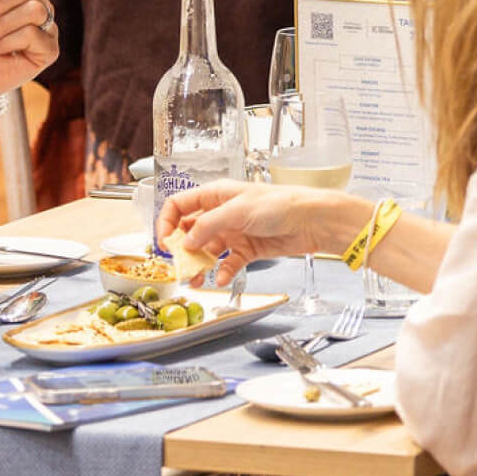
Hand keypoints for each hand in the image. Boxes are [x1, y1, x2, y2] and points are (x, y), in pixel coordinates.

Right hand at [156, 180, 349, 283]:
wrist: (312, 221)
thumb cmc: (280, 204)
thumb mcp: (237, 211)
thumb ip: (207, 226)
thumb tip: (185, 242)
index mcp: (215, 195)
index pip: (179, 205)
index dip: (167, 223)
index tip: (164, 243)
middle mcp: (221, 213)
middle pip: (190, 231)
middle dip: (182, 249)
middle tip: (179, 266)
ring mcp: (234, 232)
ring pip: (207, 251)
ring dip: (199, 266)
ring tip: (194, 280)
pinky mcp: (247, 249)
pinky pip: (228, 263)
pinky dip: (222, 272)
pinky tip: (221, 279)